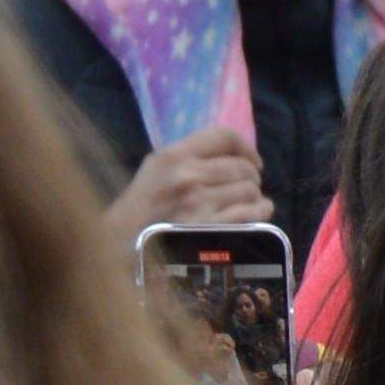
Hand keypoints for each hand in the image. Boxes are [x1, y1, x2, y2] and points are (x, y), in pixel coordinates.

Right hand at [118, 126, 264, 235]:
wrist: (124, 247)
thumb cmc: (143, 209)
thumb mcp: (156, 172)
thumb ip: (188, 158)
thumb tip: (232, 155)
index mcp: (172, 156)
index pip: (225, 136)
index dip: (246, 148)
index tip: (252, 161)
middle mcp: (187, 176)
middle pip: (243, 167)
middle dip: (250, 178)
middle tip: (244, 188)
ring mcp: (200, 204)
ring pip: (251, 190)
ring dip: (254, 198)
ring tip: (244, 204)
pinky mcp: (212, 228)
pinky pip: (253, 213)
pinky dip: (260, 212)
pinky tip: (255, 214)